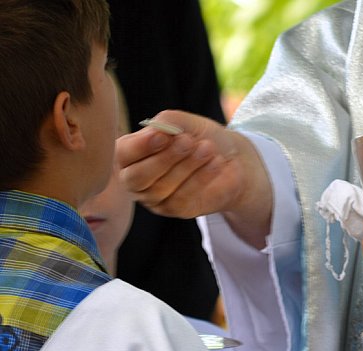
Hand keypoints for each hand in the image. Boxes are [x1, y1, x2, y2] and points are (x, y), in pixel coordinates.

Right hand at [116, 110, 271, 247]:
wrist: (233, 159)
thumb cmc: (202, 138)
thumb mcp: (187, 123)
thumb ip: (168, 121)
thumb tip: (156, 129)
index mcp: (133, 154)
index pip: (123, 154)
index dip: (140, 146)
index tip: (162, 135)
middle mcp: (138, 179)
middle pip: (136, 177)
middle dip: (163, 158)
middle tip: (188, 141)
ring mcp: (156, 198)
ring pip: (161, 188)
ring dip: (186, 165)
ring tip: (208, 148)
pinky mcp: (178, 210)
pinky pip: (182, 198)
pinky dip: (200, 178)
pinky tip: (216, 163)